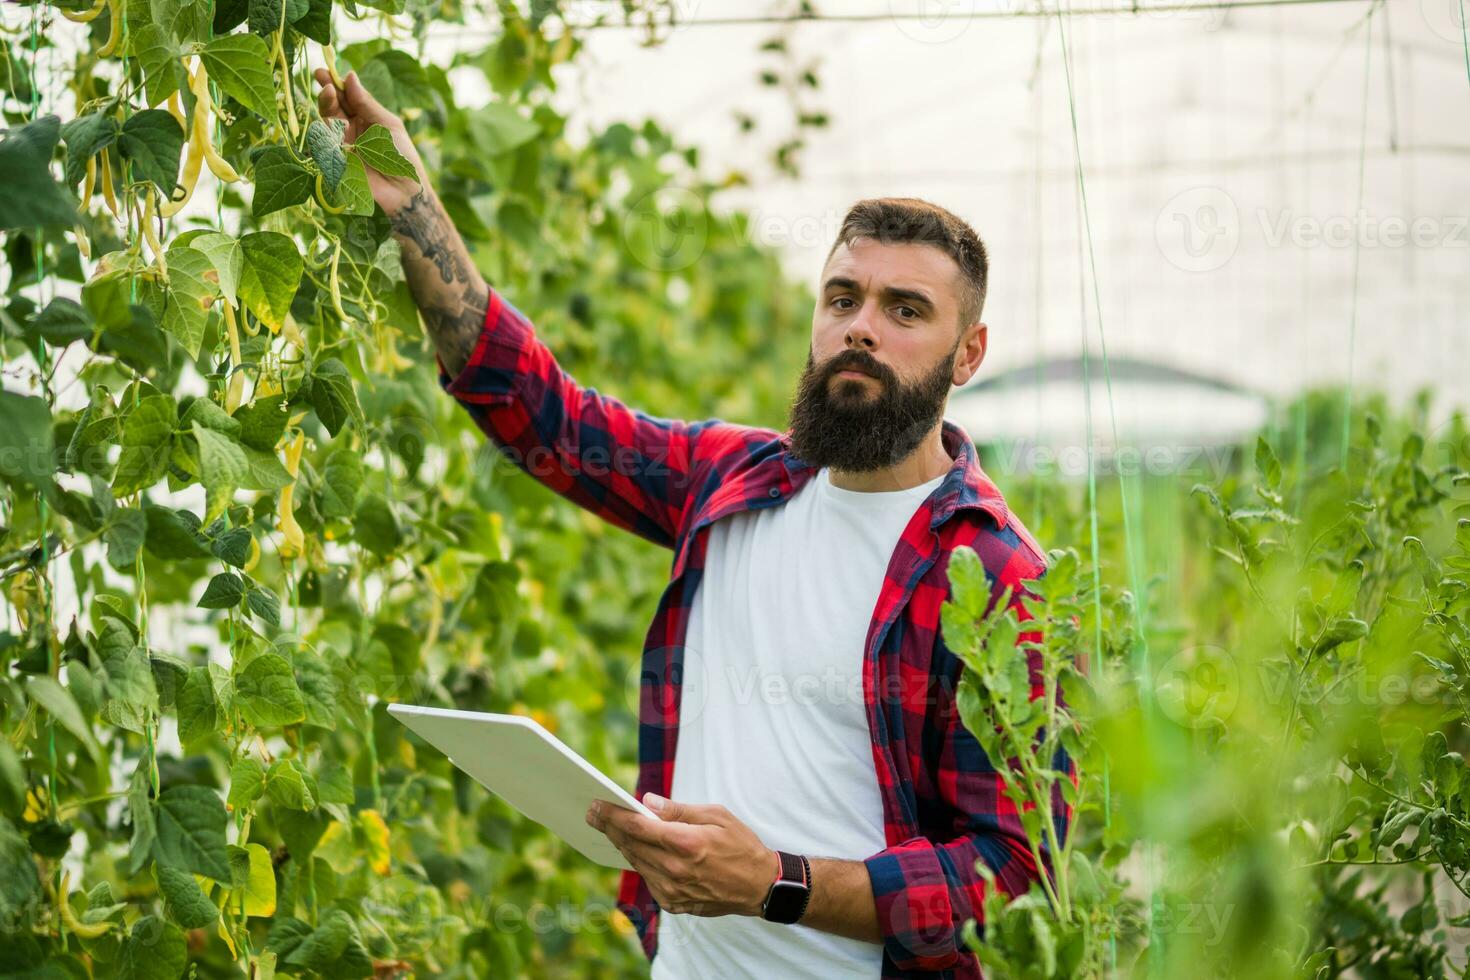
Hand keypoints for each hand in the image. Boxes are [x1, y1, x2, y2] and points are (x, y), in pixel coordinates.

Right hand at [312, 68, 426, 216]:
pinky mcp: (335, 161)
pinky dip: (324, 131)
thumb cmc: (403, 157)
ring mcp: (342, 145)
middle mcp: (351, 129)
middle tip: (322, 77)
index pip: (348, 97)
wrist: (405, 193)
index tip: (327, 70)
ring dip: (326, 106)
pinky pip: (324, 143)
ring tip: (329, 94)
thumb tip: (350, 76)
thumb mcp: (389, 125)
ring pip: (326, 121)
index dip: (337, 83)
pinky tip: (329, 121)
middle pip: (334, 106)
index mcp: (366, 118)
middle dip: (327, 91)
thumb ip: (367, 104)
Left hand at [586, 793, 776, 917]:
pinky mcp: (673, 903)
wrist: (759, 886)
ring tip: (610, 828)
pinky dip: (640, 862)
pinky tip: (636, 849)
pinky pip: (648, 879)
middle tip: (593, 814)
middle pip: (631, 845)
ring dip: (622, 845)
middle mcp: (675, 869)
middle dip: (609, 828)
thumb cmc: (741, 844)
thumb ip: (678, 810)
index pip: (637, 826)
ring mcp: (672, 889)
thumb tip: (646, 802)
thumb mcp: (716, 816)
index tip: (597, 805)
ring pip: (636, 863)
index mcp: (685, 842)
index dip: (613, 815)